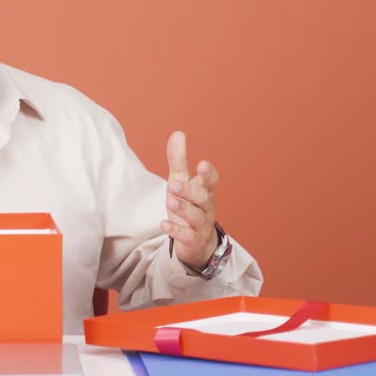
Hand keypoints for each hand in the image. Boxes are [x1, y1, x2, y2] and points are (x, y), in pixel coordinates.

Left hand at [161, 131, 219, 269]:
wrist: (199, 242)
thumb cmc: (190, 205)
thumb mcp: (182, 181)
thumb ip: (179, 159)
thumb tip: (178, 133)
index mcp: (204, 190)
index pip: (211, 180)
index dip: (208, 173)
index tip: (202, 164)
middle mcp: (205, 207)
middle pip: (202, 197)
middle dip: (190, 190)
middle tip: (174, 184)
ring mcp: (200, 225)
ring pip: (196, 216)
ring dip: (183, 208)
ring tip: (170, 201)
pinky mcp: (192, 240)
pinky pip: (187, 236)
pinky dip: (176, 231)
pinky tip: (164, 224)